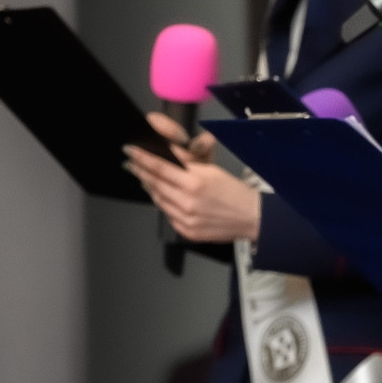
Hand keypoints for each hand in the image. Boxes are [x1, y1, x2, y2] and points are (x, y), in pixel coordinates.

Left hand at [125, 112, 259, 243]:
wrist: (252, 218)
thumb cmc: (234, 191)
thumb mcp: (212, 170)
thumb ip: (188, 163)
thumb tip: (168, 154)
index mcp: (195, 182)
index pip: (160, 168)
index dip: (142, 158)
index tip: (129, 151)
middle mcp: (187, 202)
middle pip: (155, 184)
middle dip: (140, 171)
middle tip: (129, 163)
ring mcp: (186, 219)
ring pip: (159, 200)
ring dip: (149, 187)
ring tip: (143, 176)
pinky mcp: (187, 231)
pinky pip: (168, 214)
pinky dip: (162, 203)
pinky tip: (160, 195)